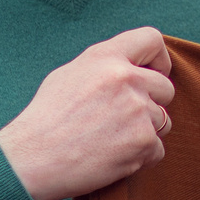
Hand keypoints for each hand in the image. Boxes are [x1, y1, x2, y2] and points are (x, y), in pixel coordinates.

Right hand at [0, 27, 175, 199]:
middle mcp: (126, 79)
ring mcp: (138, 111)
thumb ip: (106, 67)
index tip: (153, 75)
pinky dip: (141, 157)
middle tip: (125, 118)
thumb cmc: (47, 119)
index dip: (158, 60)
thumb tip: (134, 69)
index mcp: (106, 57)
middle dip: (152, 103)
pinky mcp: (143, 142)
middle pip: (166, 87)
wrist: (34, 159)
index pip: (152, 40)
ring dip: (145, 132)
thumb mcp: (70, 75)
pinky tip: (113, 157)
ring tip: (111, 140)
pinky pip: (157, 149)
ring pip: (163, 121)